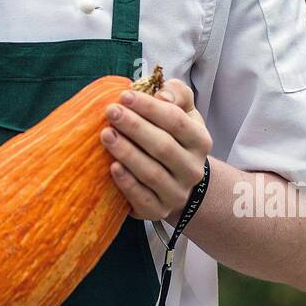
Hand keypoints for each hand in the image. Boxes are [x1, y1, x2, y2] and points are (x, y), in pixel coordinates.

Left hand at [100, 78, 211, 222]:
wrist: (177, 180)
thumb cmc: (174, 138)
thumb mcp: (183, 112)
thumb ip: (176, 94)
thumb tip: (162, 96)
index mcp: (200, 141)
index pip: (176, 121)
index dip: (149, 108)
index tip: (124, 96)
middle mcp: (192, 169)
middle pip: (163, 147)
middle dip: (134, 127)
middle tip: (111, 112)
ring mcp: (177, 193)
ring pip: (152, 173)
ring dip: (127, 152)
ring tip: (106, 135)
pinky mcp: (159, 211)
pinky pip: (143, 198)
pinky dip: (127, 183)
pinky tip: (112, 166)